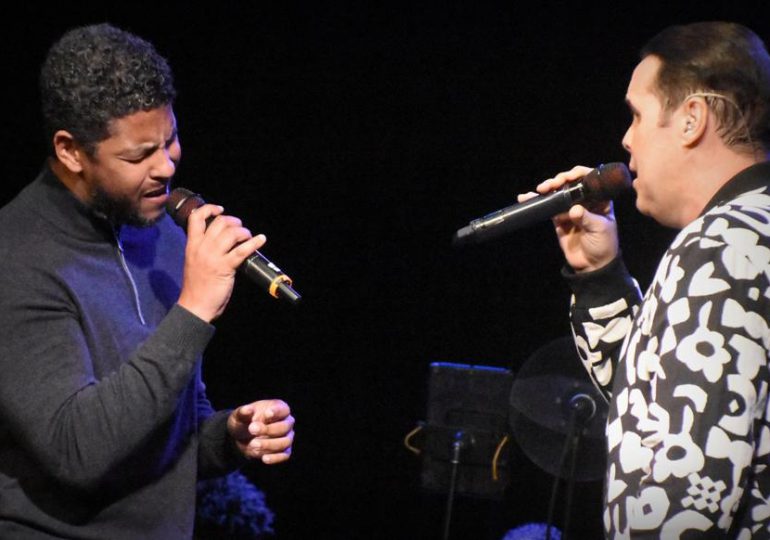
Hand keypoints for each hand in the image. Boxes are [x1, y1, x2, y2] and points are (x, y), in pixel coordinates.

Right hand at [176, 204, 266, 321]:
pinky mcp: (225, 267)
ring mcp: (213, 257)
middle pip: (219, 222)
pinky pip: (242, 250)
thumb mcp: (194, 262)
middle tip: (240, 228)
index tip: (220, 210)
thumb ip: (203, 249)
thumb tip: (221, 240)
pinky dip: (254, 243)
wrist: (194, 305)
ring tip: (248, 237)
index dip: (209, 209)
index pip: (196, 218)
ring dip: (244, 232)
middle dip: (234, 222)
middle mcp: (201, 248)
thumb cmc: (196, 287)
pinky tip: (261, 240)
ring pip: (231, 233)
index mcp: (192, 245)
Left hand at [227, 399, 293, 463]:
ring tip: (253, 444)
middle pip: (285, 427)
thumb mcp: (239, 416)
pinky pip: (284, 455)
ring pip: (285, 442)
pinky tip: (264, 458)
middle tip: (252, 429)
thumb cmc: (243, 422)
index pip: (283, 409)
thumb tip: (247, 409)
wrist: (240, 438)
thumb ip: (243, 412)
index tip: (266, 414)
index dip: (276, 412)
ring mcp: (287, 437)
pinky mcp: (284, 451)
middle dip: (269, 429)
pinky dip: (275, 457)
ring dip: (269, 444)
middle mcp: (287, 422)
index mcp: (279, 408)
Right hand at [519, 165, 618, 271]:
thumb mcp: (599, 230)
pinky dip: (537, 201)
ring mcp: (570, 209)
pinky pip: (547, 207)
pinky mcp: (558, 219)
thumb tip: (574, 210)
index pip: (589, 180)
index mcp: (599, 199)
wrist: (592, 265)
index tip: (568, 178)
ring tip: (540, 189)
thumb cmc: (603, 245)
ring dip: (548, 188)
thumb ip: (587, 218)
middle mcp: (585, 200)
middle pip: (570, 183)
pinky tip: (527, 197)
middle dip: (559, 180)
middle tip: (551, 185)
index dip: (578, 174)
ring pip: (557, 193)